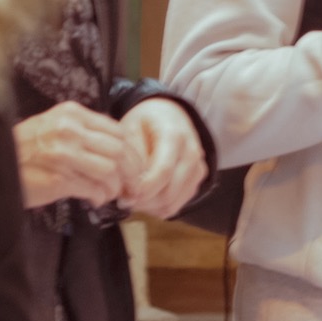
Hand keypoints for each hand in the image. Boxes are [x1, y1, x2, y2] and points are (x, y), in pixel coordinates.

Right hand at [16, 102, 139, 209]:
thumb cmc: (23, 150)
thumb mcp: (52, 126)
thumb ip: (82, 130)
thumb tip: (119, 147)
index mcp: (71, 114)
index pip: (118, 131)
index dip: (133, 153)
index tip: (135, 168)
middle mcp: (69, 130)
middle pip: (120, 151)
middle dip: (132, 173)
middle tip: (132, 188)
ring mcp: (63, 154)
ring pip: (111, 171)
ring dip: (115, 188)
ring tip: (108, 194)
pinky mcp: (58, 179)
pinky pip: (94, 189)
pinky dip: (100, 197)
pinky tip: (95, 200)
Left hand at [119, 98, 209, 219]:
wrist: (168, 113)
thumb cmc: (145, 121)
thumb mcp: (130, 129)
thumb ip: (131, 157)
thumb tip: (129, 188)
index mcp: (175, 136)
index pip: (163, 171)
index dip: (143, 189)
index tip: (124, 196)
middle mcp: (192, 153)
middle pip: (169, 192)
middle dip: (143, 201)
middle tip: (123, 199)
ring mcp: (198, 168)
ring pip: (173, 203)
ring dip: (149, 207)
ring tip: (132, 198)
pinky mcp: (197, 180)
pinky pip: (177, 205)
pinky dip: (158, 207)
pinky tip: (145, 197)